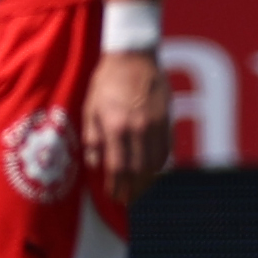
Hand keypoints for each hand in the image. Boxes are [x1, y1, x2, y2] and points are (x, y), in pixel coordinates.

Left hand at [86, 44, 169, 204]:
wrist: (133, 57)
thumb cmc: (106, 81)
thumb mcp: (90, 108)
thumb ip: (93, 139)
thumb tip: (95, 164)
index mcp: (116, 127)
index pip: (118, 167)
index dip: (116, 186)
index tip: (114, 197)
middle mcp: (138, 129)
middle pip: (138, 170)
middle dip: (132, 189)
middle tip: (126, 199)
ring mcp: (156, 125)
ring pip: (155, 163)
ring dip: (147, 180)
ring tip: (139, 189)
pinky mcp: (167, 120)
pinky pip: (167, 149)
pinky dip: (160, 165)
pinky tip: (152, 170)